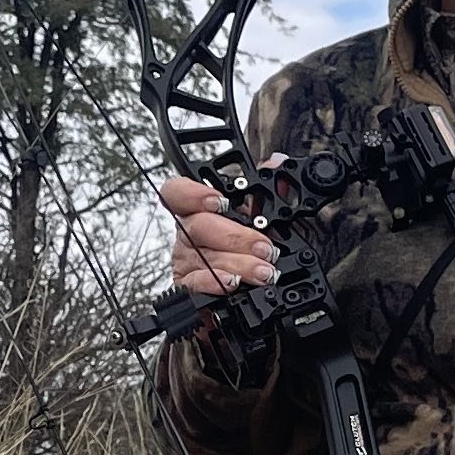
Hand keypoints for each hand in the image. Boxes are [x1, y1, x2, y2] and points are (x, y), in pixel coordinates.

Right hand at [159, 173, 277, 297]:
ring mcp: (186, 260)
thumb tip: (277, 163)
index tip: (219, 201)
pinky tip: (233, 282)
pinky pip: (195, 283)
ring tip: (264, 271)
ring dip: (239, 263)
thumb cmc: (251, 249)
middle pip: (197, 226)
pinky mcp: (188, 287)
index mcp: (199, 210)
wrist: (248, 291)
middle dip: (236, 236)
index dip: (193, 193)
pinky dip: (216, 282)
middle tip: (265, 247)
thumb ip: (269, 189)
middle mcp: (188, 233)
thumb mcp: (264, 217)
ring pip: (204, 256)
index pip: (177, 192)